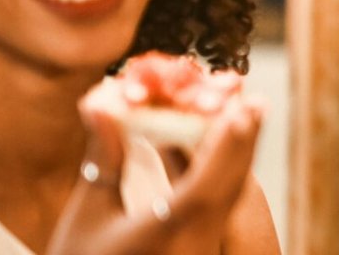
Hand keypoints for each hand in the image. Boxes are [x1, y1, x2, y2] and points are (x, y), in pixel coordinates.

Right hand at [46, 80, 263, 253]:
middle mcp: (193, 246)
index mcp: (165, 234)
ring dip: (234, 158)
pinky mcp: (199, 254)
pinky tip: (213, 157)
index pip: (207, 186)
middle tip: (252, 101)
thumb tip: (102, 99)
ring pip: (226, 201)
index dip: (226, 146)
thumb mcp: (87, 216)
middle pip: (228, 189)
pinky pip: (216, 213)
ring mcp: (200, 253)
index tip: (243, 109)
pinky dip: (218, 179)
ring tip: (241, 118)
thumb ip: (103, 157)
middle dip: (240, 143)